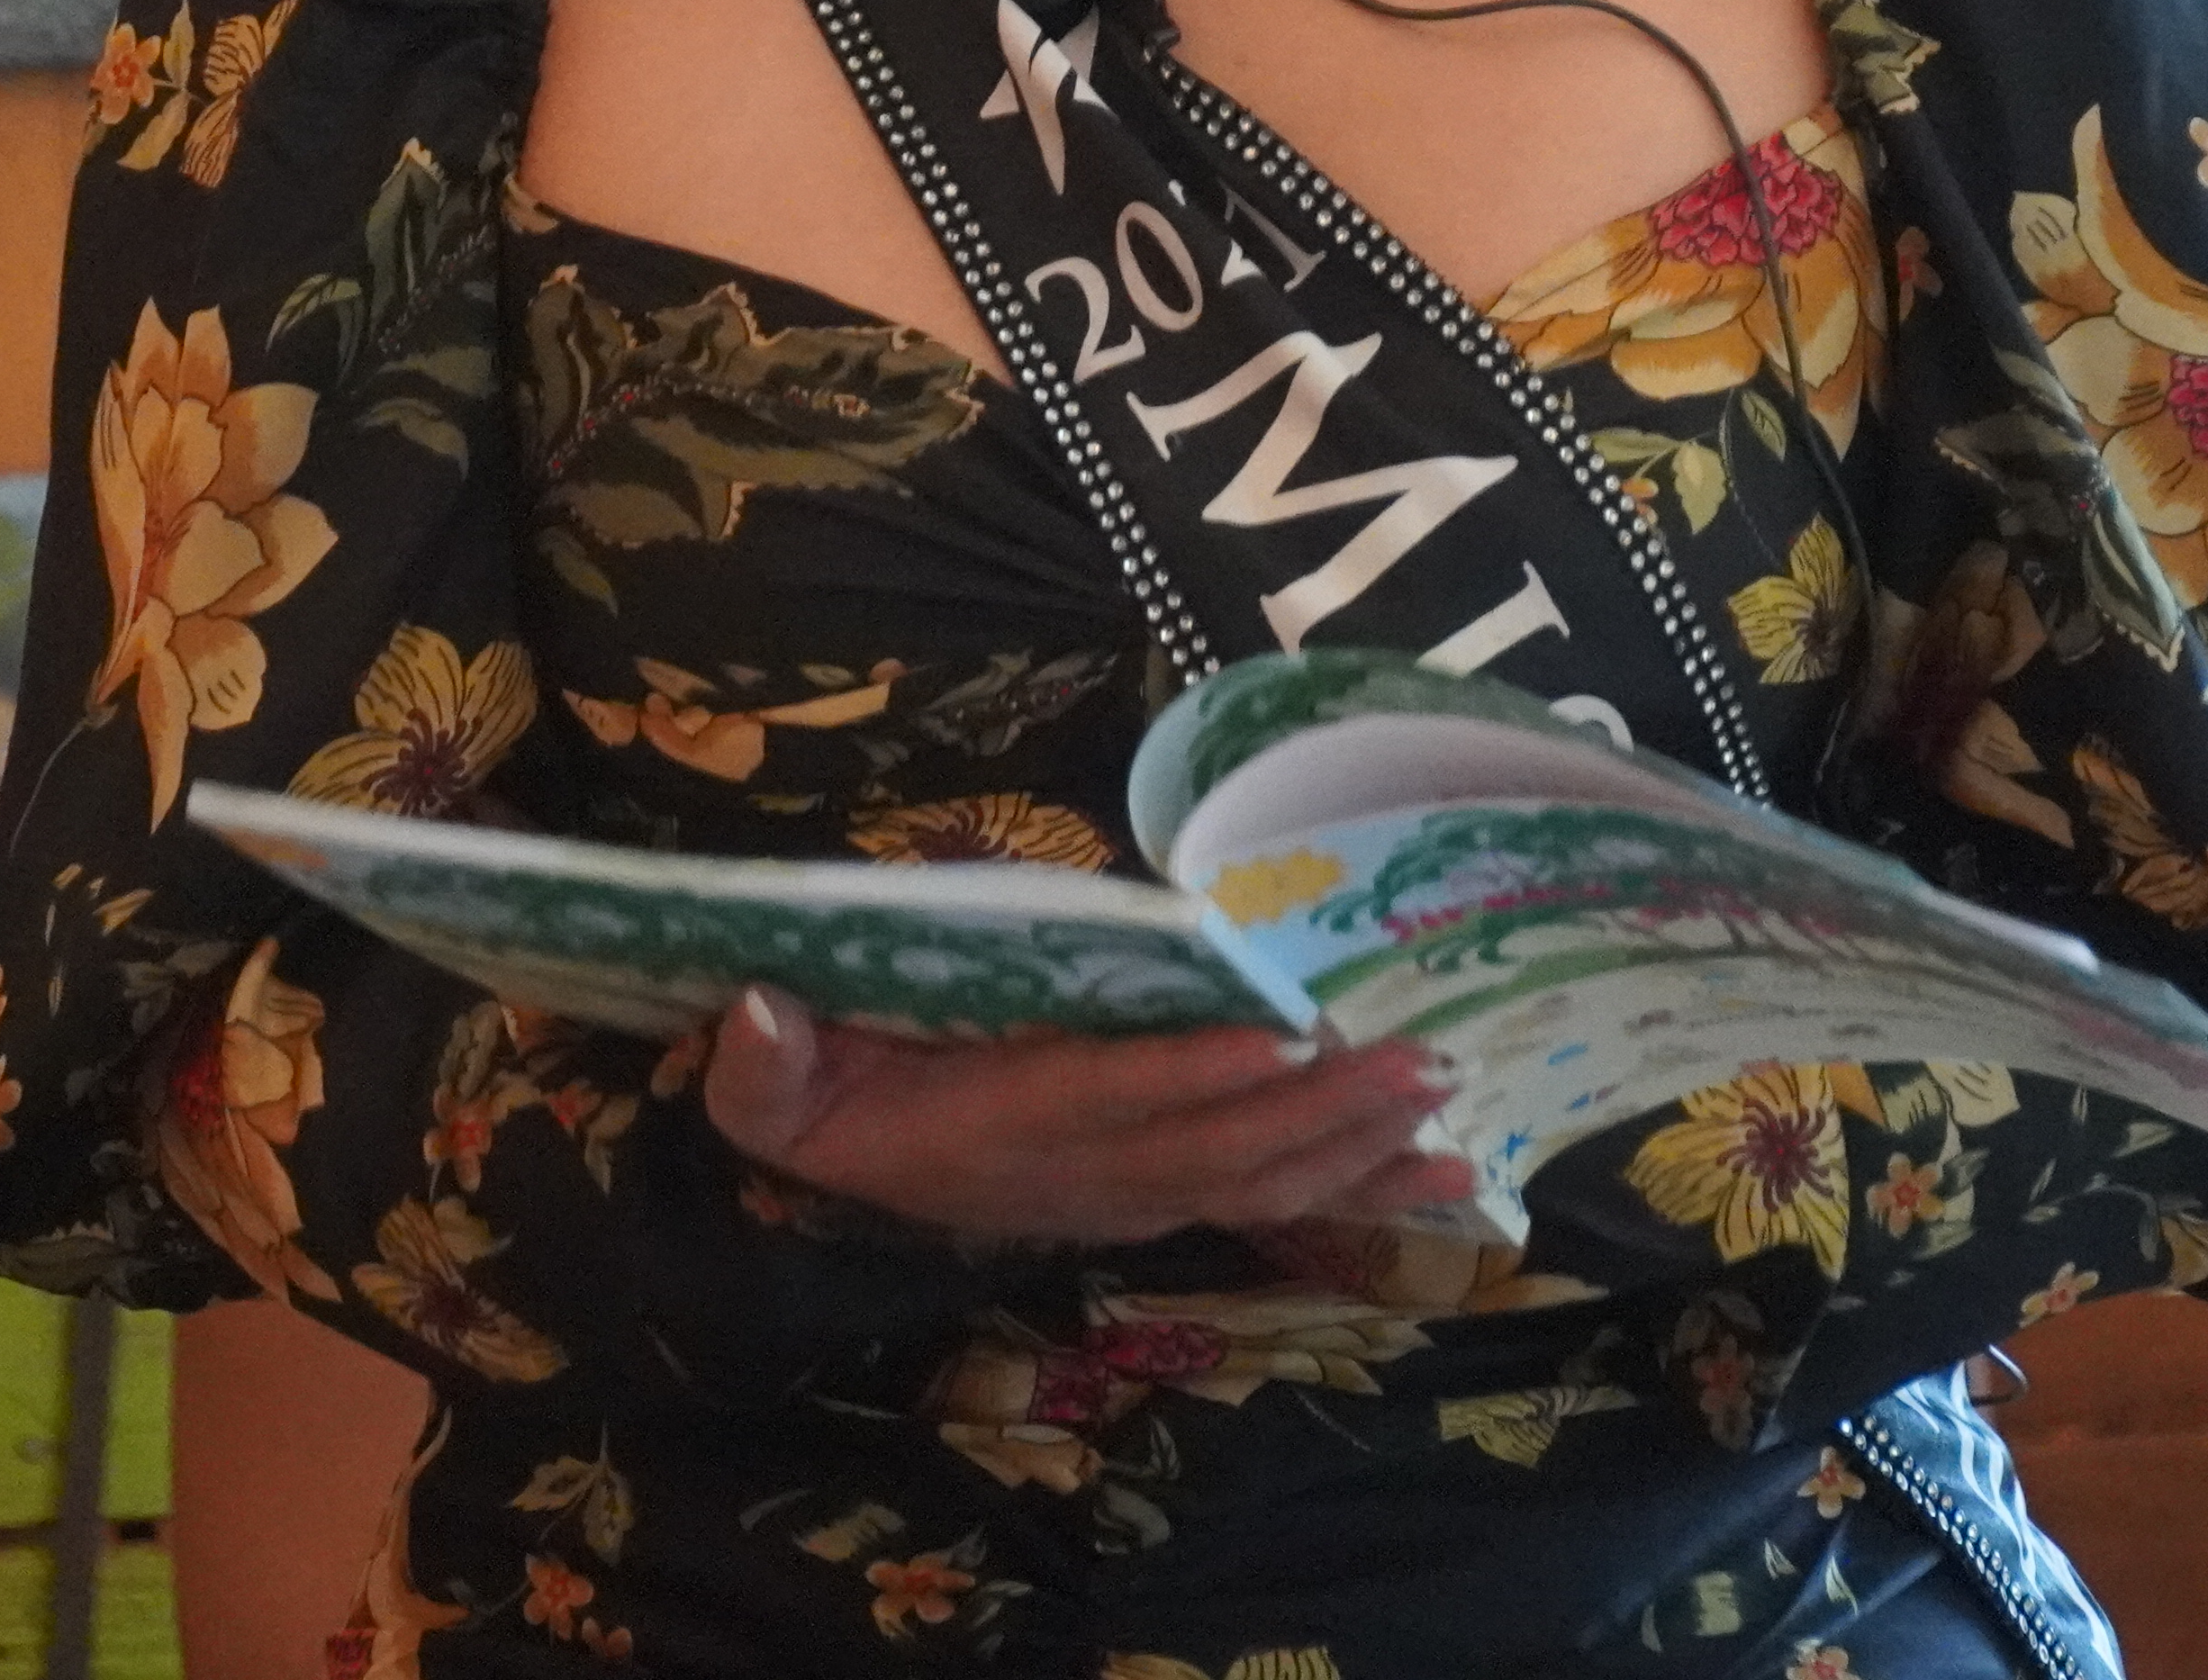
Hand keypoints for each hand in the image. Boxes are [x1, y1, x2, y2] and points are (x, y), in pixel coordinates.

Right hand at [702, 989, 1475, 1244]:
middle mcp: (1084, 1173)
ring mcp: (1135, 1192)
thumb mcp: (774, 1093)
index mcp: (997, 1127)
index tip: (1280, 1039)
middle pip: (1214, 1145)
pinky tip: (1451, 1174)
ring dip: (1355, 1144)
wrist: (860, 1170)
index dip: (1191, 1076)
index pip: (1105, 1097)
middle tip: (1416, 1057)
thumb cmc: (834, 1101)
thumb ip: (763, 1069)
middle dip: (1319, 1108)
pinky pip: (1274, 1198)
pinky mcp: (1165, 1194)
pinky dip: (1365, 1187)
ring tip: (1445, 1099)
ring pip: (1259, 1177)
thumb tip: (756, 1009)